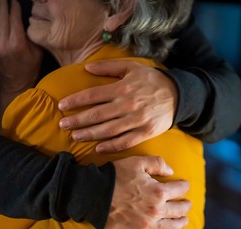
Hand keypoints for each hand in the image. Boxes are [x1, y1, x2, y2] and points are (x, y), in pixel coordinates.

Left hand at [0, 0, 42, 97]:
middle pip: (1, 18)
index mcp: (18, 44)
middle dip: (2, 3)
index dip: (14, 7)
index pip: (14, 19)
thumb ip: (30, 37)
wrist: (14, 86)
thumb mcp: (37, 53)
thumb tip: (25, 21)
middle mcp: (3, 44)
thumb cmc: (29, 69)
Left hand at [58, 60, 177, 152]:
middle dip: (77, 120)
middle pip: (96, 115)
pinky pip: (125, 142)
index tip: (62, 106)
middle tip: (62, 125)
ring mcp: (136, 121)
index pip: (92, 95)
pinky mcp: (145, 133)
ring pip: (108, 130)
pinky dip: (111, 146)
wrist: (178, 95)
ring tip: (75, 136)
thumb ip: (109, 67)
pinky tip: (98, 148)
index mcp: (122, 88)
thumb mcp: (132, 67)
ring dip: (89, 134)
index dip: (75, 101)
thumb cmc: (152, 80)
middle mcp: (127, 105)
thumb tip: (87, 67)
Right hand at [104, 156, 190, 228]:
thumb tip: (171, 172)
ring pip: (173, 227)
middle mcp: (156, 210)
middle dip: (185, 204)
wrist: (93, 193)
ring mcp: (147, 226)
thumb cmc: (115, 176)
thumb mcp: (137, 162)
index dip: (184, 185)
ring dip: (181, 222)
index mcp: (158, 191)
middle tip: (185, 202)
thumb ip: (157, 163)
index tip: (183, 185)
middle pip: (180, 209)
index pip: (180, 189)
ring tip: (183, 219)